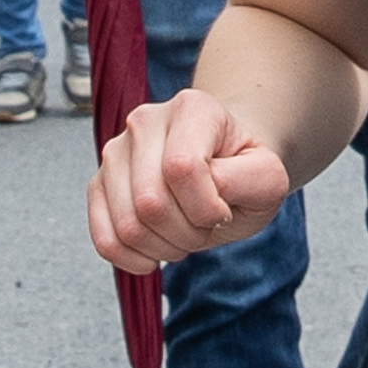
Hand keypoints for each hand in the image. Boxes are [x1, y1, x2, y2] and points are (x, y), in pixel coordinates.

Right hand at [89, 86, 296, 271]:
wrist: (222, 168)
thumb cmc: (243, 173)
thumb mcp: (268, 177)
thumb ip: (251, 179)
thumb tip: (207, 188)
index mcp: (190, 108)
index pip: (182, 168)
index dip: (207, 207)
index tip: (224, 209)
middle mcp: (144, 121)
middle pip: (151, 202)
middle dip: (188, 233)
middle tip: (205, 226)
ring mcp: (116, 151)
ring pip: (128, 225)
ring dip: (164, 248)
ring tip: (183, 232)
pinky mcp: (98, 183)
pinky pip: (104, 239)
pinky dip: (132, 258)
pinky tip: (155, 253)